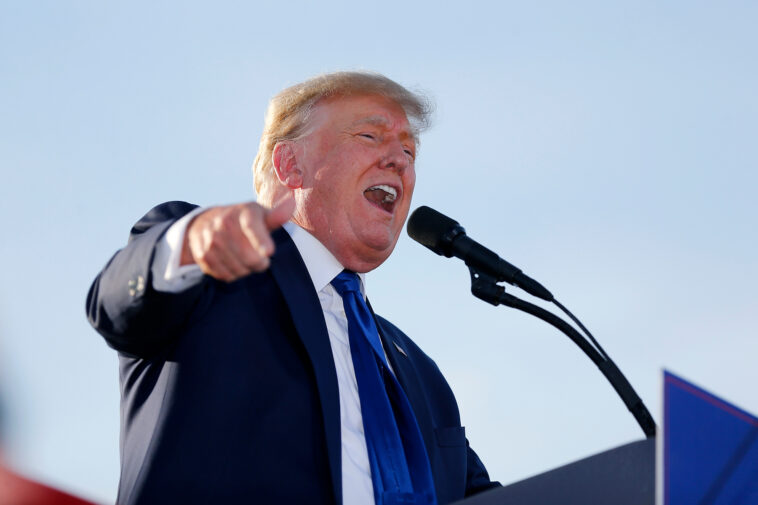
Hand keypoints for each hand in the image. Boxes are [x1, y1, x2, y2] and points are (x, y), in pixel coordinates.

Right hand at [181, 194, 295, 281]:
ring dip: (246, 270)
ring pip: (238, 269)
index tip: (269, 252)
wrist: (205, 222)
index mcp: (243, 212)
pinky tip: (233, 263)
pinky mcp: (202, 254)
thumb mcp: (260, 215)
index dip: (261, 240)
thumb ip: (276, 215)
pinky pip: (225, 275)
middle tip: (261, 259)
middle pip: (249, 256)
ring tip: (245, 259)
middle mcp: (224, 223)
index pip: (251, 226)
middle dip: (260, 263)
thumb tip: (291, 203)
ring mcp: (211, 239)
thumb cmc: (243, 220)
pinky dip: (233, 274)